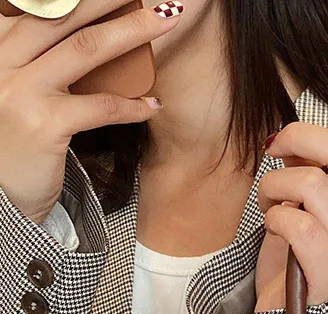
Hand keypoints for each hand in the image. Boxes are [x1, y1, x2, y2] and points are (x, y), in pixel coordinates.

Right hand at [0, 0, 181, 223]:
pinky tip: (153, 104)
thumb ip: (44, 60)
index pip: (38, 6)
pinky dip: (131, 104)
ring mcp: (20, 90)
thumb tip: (96, 35)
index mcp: (0, 46)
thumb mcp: (22, 89)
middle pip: (64, 14)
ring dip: (132, 32)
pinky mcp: (43, 124)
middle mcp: (3, 60)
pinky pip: (99, 107)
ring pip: (85, 49)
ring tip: (165, 21)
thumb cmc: (16, 140)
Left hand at [254, 86, 327, 310]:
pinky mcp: (326, 274)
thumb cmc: (292, 252)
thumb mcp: (303, 200)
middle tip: (276, 147)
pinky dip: (275, 214)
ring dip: (277, 183)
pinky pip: (300, 225)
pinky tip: (272, 224)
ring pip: (315, 184)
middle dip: (303, 136)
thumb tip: (297, 133)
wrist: (283, 310)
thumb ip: (310, 164)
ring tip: (269, 200)